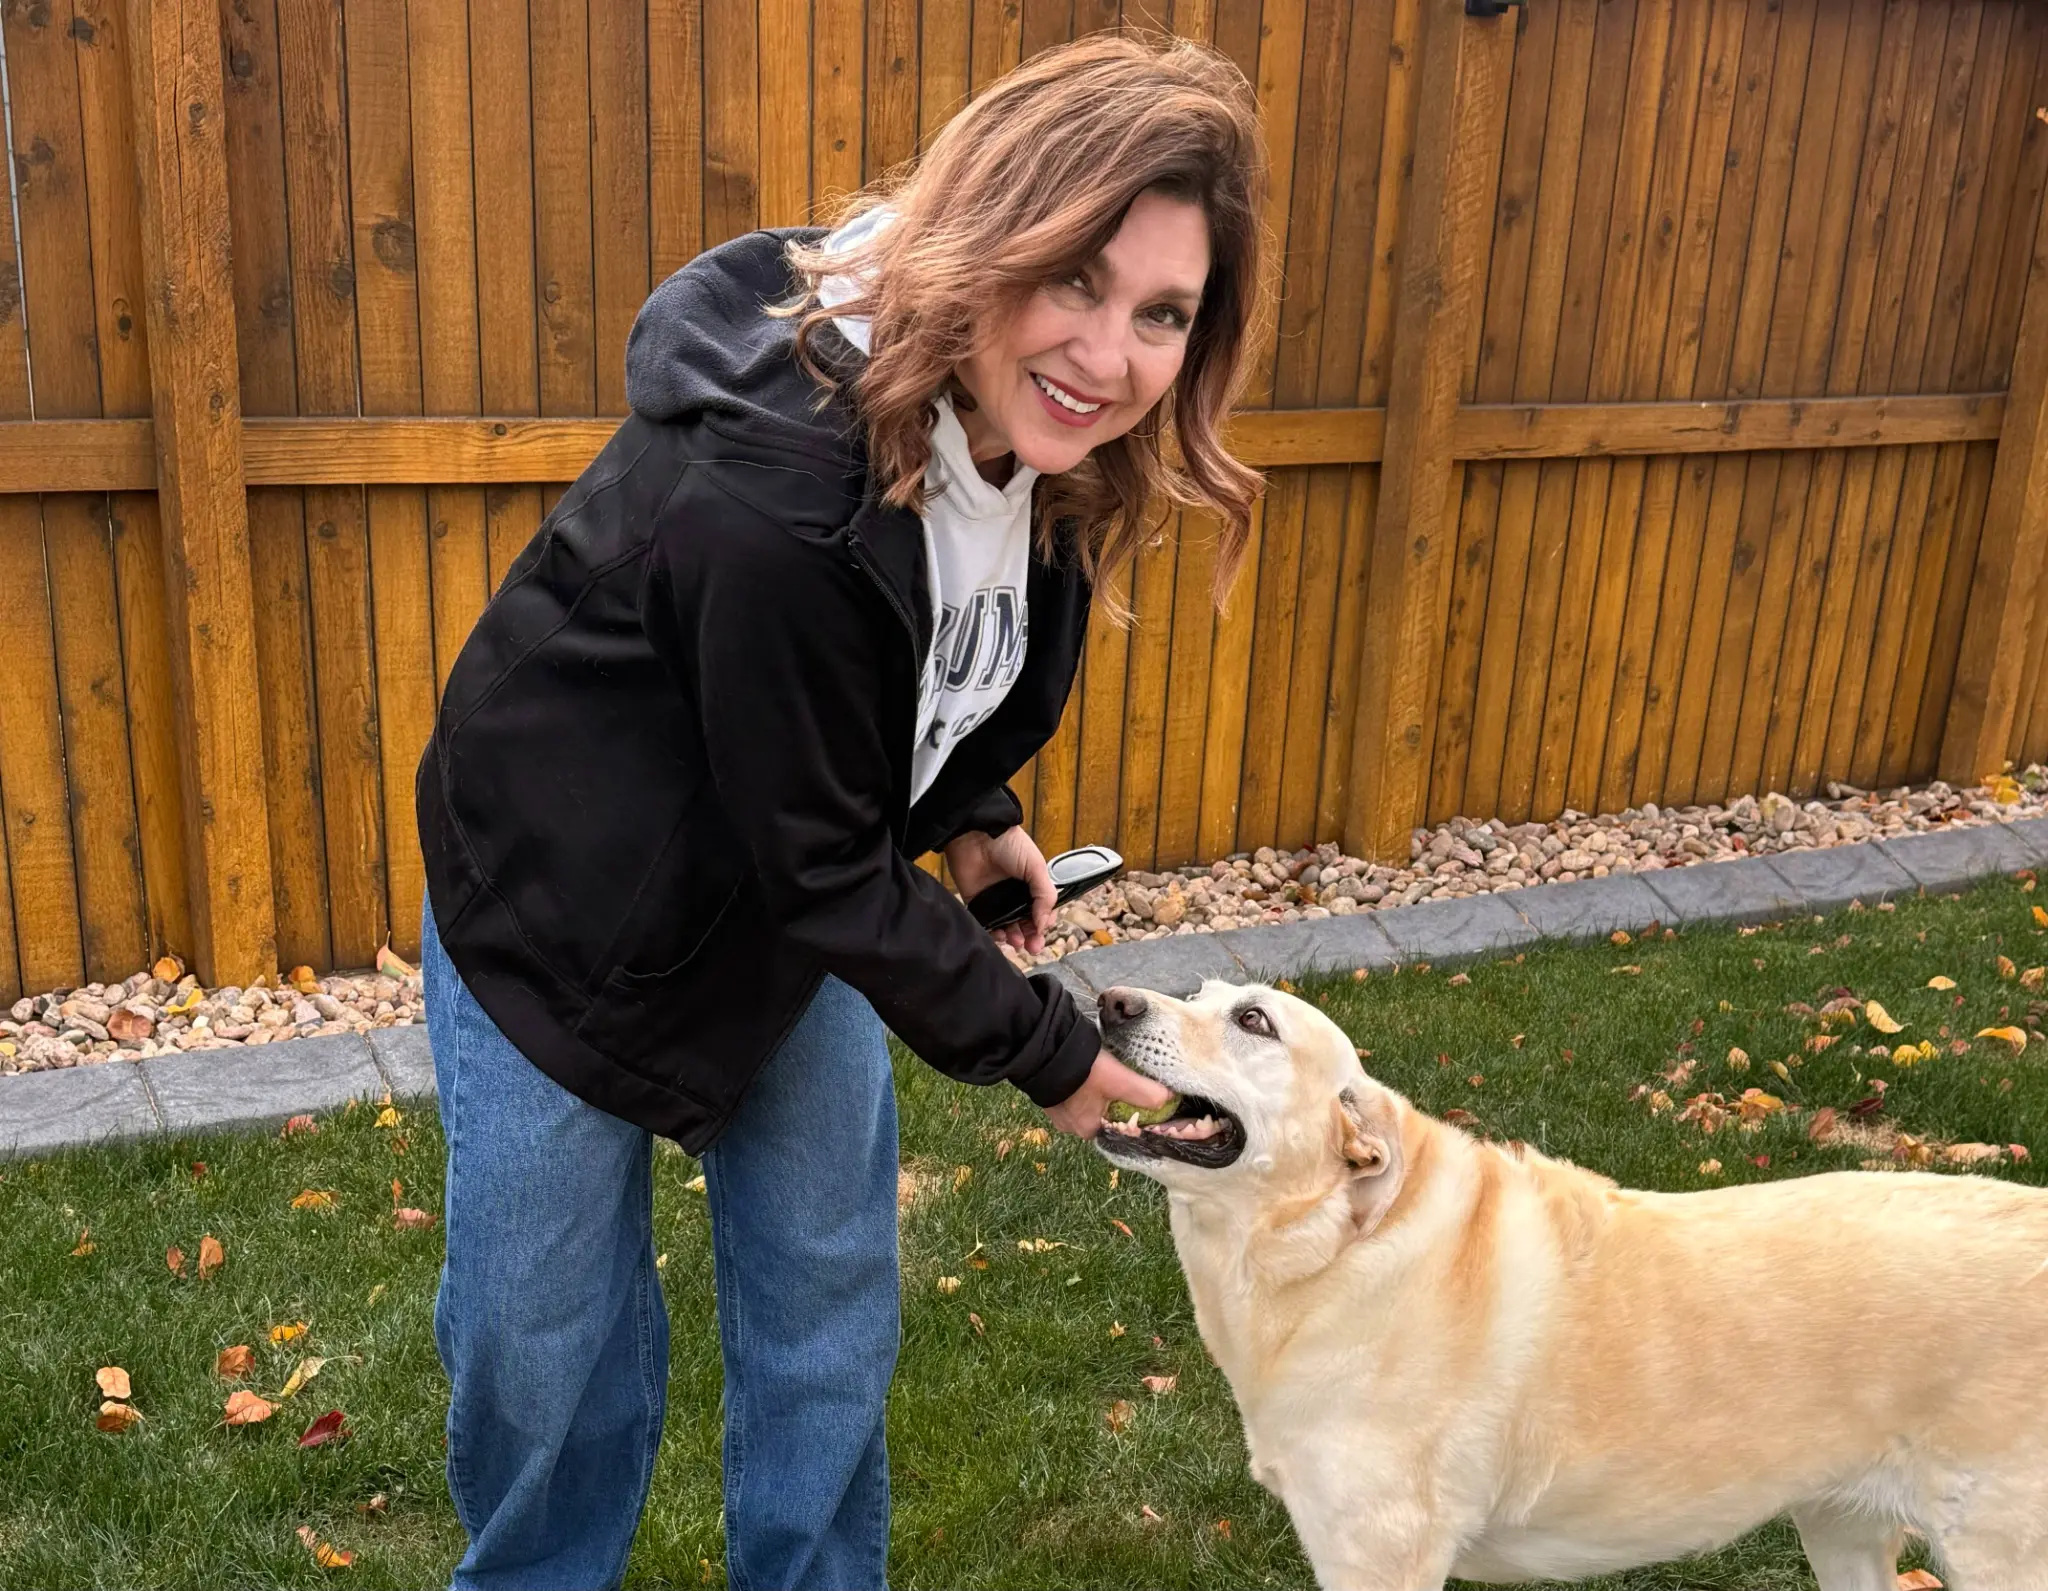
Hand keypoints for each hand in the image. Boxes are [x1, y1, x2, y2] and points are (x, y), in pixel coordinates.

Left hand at [945, 827, 1056, 954]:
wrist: (976, 834)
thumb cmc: (1009, 845)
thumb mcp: (1036, 867)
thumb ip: (1044, 895)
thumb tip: (1044, 924)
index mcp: (1031, 885)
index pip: (1041, 912)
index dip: (1043, 926)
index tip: (1041, 934)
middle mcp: (1014, 894)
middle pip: (1025, 923)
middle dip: (1030, 937)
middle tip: (1031, 947)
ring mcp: (995, 899)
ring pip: (1007, 927)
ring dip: (1013, 937)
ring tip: (1014, 940)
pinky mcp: (977, 902)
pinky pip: (986, 924)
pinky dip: (993, 934)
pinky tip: (999, 935)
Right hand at [1045, 1051, 1173, 1137]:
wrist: (1044, 1050)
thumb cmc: (1083, 1071)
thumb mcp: (1121, 1082)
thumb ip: (1147, 1094)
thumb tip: (1170, 1099)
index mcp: (1088, 1130)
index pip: (1117, 1128)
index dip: (1129, 1114)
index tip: (1134, 1095)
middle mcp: (1070, 1126)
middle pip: (1101, 1116)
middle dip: (1110, 1100)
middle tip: (1118, 1079)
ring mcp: (1056, 1110)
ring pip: (1085, 1104)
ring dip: (1094, 1091)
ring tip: (1102, 1072)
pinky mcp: (1048, 1093)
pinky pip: (1071, 1092)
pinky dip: (1080, 1083)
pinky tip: (1086, 1069)